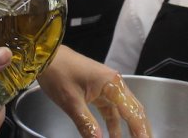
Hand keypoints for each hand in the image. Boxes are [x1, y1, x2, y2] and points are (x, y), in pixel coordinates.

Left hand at [37, 46, 151, 137]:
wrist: (46, 57)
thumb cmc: (59, 74)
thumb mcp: (71, 102)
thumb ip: (87, 124)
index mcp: (112, 84)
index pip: (132, 111)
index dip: (140, 130)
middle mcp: (114, 84)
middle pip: (133, 110)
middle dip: (139, 129)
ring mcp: (107, 86)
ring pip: (123, 111)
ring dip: (127, 128)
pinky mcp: (99, 90)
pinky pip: (111, 109)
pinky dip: (114, 123)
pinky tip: (113, 136)